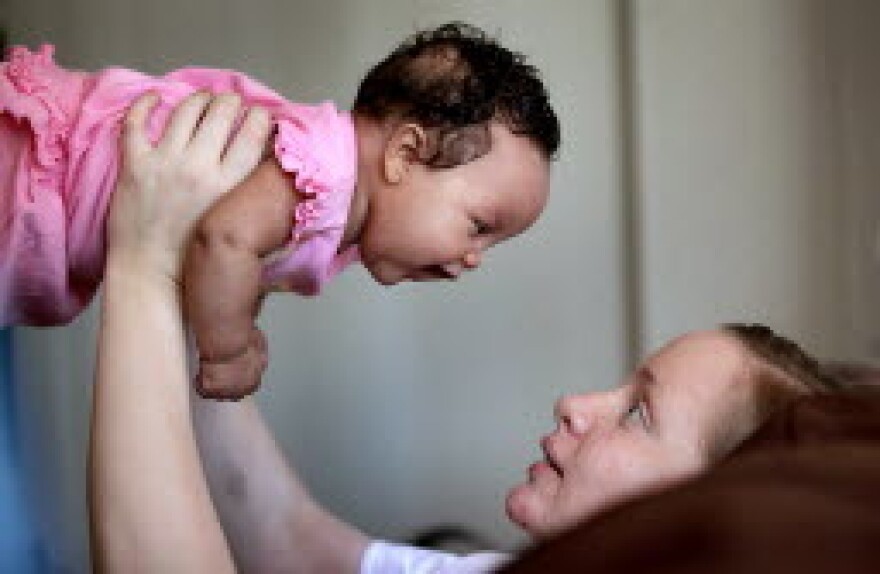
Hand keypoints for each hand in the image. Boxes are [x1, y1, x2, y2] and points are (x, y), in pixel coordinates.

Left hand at [106, 91, 271, 282]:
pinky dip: (145, 105)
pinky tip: (154, 97)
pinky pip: (136, 123)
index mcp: (228, 185)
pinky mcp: (134, 165)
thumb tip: (276, 184)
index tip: (261, 115)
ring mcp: (164, 163)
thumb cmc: (196, 262)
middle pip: (221, 114)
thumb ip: (253, 202)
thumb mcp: (237, 228)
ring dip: (199, 98)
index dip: (260, 117)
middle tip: (233, 101)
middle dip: (231, 102)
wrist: (151, 275)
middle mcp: (198, 167)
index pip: (252, 135)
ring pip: (185, 110)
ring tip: (204, 97)